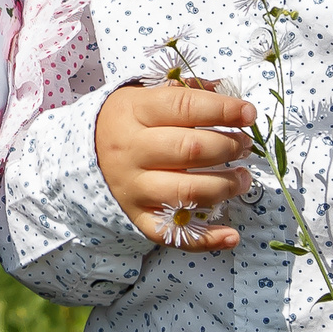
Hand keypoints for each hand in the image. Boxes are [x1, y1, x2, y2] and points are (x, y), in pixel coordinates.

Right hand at [97, 82, 257, 248]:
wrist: (83, 154)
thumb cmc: (126, 122)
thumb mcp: (144, 96)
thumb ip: (185, 92)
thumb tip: (227, 93)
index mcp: (135, 112)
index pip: (184, 107)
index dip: (223, 109)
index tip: (249, 113)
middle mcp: (132, 151)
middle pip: (190, 150)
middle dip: (229, 147)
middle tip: (245, 146)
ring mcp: (134, 187)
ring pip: (187, 192)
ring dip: (225, 187)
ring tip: (242, 179)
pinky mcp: (137, 217)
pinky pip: (173, 233)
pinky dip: (205, 239)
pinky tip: (231, 235)